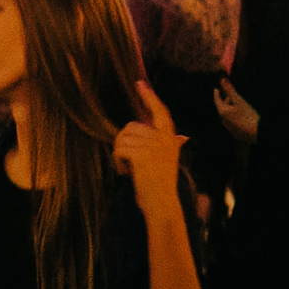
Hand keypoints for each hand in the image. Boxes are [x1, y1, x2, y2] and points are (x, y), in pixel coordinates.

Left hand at [114, 81, 189, 221]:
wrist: (162, 204)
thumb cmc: (159, 185)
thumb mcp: (164, 159)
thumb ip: (158, 143)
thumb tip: (151, 132)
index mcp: (171, 138)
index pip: (160, 112)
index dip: (149, 97)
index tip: (139, 83)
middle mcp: (164, 139)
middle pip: (131, 127)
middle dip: (123, 142)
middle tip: (127, 162)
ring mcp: (154, 146)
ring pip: (123, 138)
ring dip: (119, 153)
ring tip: (127, 169)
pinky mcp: (142, 154)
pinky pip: (119, 149)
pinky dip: (117, 161)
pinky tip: (125, 172)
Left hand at [213, 78, 258, 142]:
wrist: (258, 133)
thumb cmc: (248, 115)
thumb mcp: (239, 101)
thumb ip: (230, 90)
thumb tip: (222, 79)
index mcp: (222, 112)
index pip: (217, 101)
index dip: (216, 94)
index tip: (216, 89)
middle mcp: (224, 121)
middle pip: (222, 109)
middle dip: (225, 101)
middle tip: (229, 96)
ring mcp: (230, 129)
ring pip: (227, 117)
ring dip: (230, 110)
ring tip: (236, 105)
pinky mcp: (237, 134)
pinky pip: (233, 123)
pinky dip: (235, 118)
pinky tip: (242, 117)